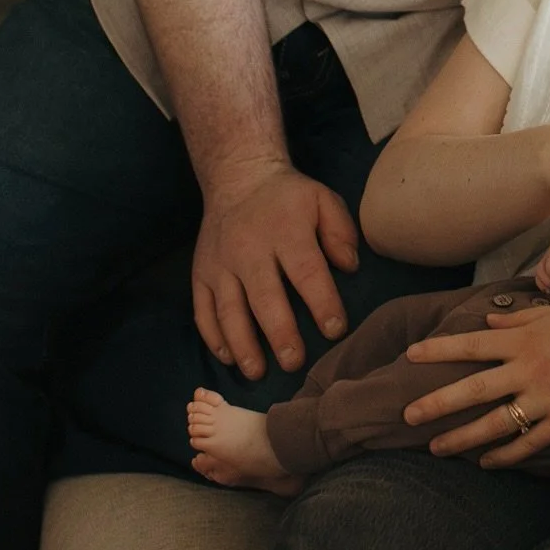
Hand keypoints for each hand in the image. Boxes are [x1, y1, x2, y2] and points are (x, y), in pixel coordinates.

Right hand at [192, 161, 359, 377]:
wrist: (238, 177)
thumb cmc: (288, 197)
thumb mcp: (323, 200)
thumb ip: (340, 232)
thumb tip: (350, 267)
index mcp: (285, 231)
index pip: (306, 271)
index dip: (322, 302)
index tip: (336, 329)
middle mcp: (249, 249)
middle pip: (264, 297)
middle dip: (280, 334)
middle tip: (295, 363)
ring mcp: (220, 263)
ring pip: (228, 310)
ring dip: (243, 344)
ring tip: (258, 372)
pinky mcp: (200, 272)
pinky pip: (202, 309)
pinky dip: (213, 337)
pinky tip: (228, 357)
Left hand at [403, 297, 549, 465]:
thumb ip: (521, 321)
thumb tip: (488, 324)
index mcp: (527, 338)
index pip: (472, 344)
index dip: (439, 350)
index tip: (410, 356)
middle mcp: (530, 369)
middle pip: (473, 388)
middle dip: (436, 403)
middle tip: (406, 416)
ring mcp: (547, 398)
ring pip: (495, 423)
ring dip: (462, 437)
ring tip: (436, 448)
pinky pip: (529, 444)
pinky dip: (506, 455)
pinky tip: (487, 462)